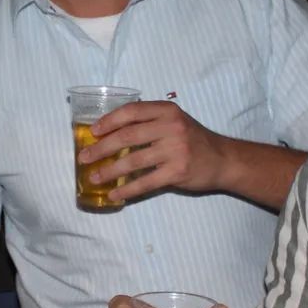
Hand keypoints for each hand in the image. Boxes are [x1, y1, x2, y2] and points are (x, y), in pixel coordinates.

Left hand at [80, 100, 227, 202]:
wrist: (223, 159)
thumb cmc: (193, 140)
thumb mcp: (174, 122)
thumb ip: (149, 123)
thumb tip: (110, 134)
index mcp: (167, 111)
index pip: (132, 111)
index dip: (109, 121)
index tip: (92, 132)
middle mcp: (171, 127)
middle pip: (127, 136)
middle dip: (101, 148)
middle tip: (84, 157)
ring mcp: (175, 150)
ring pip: (133, 160)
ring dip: (110, 171)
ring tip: (94, 177)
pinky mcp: (177, 172)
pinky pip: (146, 182)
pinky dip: (127, 190)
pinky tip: (115, 195)